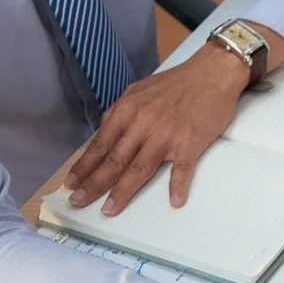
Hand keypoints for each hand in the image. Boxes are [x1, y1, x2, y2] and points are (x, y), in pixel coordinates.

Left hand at [65, 23, 283, 213]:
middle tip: (78, 202)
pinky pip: (182, 169)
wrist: (212, 73)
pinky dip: (178, 186)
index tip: (71, 184)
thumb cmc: (177, 83)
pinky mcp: (191, 143)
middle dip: (93, 184)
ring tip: (110, 209)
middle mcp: (142, 124)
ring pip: (139, 168)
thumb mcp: (140, 91)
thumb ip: (123, 113)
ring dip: (123, 191)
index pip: (101, 145)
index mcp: (127, 111)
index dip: (84, 167)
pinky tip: (174, 201)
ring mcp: (166, 135)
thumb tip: (108, 132)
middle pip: (114, 160)